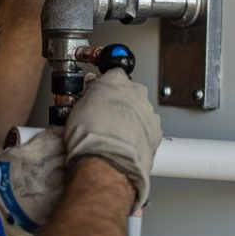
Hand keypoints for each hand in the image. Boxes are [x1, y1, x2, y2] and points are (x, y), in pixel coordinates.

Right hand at [64, 69, 160, 212]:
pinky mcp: (156, 131)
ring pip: (140, 111)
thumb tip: (89, 93)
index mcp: (115, 81)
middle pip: (130, 92)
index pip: (113, 75)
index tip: (98, 95)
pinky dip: (140, 134)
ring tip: (114, 134)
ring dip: (131, 119)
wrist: (107, 160)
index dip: (104, 86)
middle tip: (105, 116)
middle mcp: (136, 92)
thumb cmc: (90, 136)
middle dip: (120, 102)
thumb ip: (88, 96)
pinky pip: (149, 128)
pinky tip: (126, 143)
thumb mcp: (77, 107)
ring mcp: (148, 111)